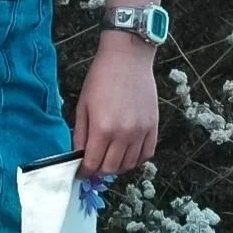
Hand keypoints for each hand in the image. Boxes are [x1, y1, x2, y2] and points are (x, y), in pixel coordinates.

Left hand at [73, 36, 159, 176]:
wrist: (127, 60)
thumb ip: (80, 134)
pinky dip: (135, 160)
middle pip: (111, 168)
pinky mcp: (153, 128)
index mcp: (102, 128)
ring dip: (117, 167)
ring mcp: (141, 132)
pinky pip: (146, 155)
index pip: (93, 163)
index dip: (84, 171)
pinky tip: (125, 154)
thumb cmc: (100, 79)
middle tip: (92, 166)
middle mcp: (124, 134)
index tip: (80, 171)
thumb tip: (78, 156)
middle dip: (99, 171)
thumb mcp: (82, 106)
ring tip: (107, 159)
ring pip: (129, 165)